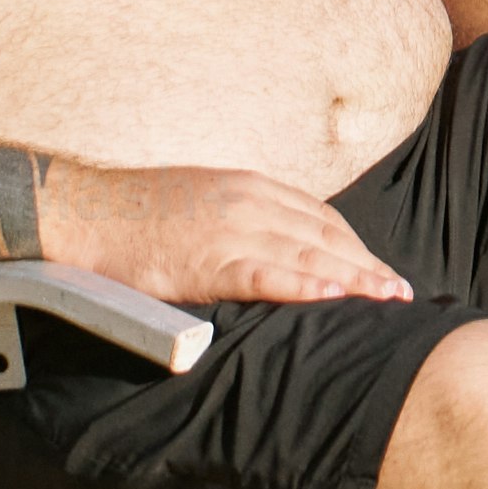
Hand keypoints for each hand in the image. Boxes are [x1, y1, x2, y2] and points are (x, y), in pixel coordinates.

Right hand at [52, 161, 403, 305]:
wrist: (85, 211)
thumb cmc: (139, 212)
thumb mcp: (205, 200)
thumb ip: (245, 217)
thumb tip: (278, 245)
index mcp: (253, 187)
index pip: (322, 219)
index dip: (357, 247)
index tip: (383, 270)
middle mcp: (251, 203)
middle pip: (327, 237)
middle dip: (368, 266)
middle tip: (402, 293)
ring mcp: (230, 229)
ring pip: (308, 256)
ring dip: (354, 280)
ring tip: (387, 300)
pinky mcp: (206, 259)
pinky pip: (264, 274)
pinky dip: (302, 287)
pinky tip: (332, 299)